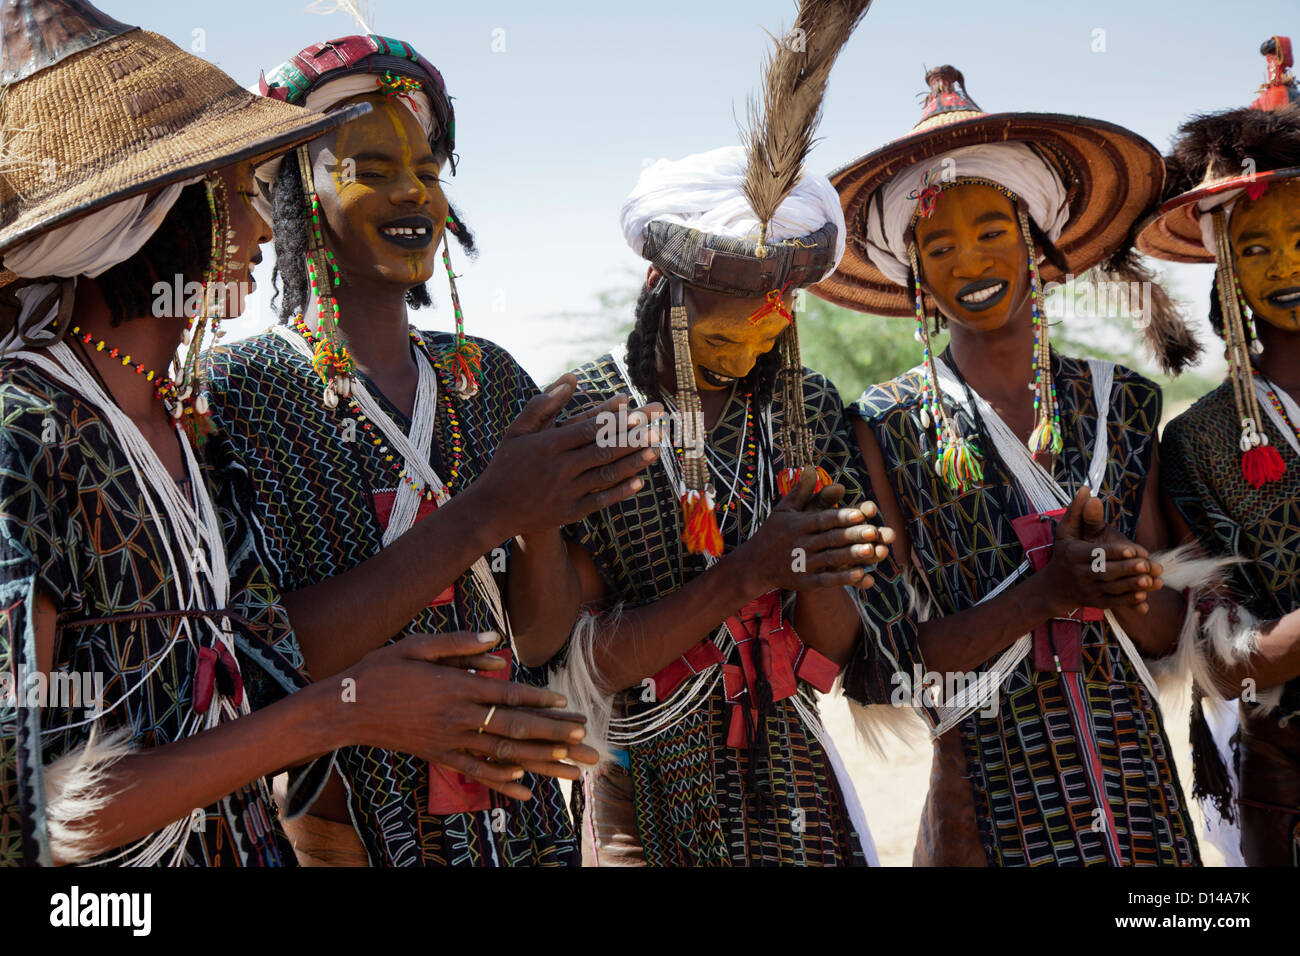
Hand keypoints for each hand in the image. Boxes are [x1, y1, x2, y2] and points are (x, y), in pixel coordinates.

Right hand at [340, 631, 599, 800]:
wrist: (345, 708)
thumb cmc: (381, 670)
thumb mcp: (417, 645)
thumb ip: (458, 643)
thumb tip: (496, 640)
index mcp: (456, 687)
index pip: (508, 695)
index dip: (539, 700)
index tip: (566, 703)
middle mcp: (458, 717)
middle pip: (514, 728)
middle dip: (553, 735)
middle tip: (583, 740)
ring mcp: (449, 740)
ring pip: (502, 753)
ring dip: (539, 760)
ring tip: (568, 767)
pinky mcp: (439, 755)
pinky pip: (475, 771)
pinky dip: (502, 780)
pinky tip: (525, 787)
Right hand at [470, 376, 662, 536]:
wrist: (492, 510)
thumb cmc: (506, 464)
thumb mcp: (518, 430)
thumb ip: (544, 403)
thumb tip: (572, 377)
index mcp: (547, 445)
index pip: (588, 430)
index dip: (615, 421)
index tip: (638, 412)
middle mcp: (558, 468)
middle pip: (602, 450)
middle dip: (632, 439)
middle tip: (657, 428)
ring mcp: (565, 492)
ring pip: (605, 475)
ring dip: (633, 463)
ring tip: (655, 451)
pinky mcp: (569, 512)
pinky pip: (600, 500)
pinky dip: (620, 491)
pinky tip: (639, 482)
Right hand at [737, 468, 887, 592]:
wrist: (754, 565)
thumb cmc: (772, 533)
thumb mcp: (783, 510)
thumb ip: (801, 491)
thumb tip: (811, 467)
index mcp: (798, 525)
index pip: (823, 519)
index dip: (841, 517)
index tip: (861, 514)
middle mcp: (800, 544)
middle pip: (830, 539)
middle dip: (852, 536)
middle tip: (874, 532)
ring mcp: (802, 564)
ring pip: (831, 559)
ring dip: (851, 556)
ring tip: (872, 552)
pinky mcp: (804, 582)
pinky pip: (826, 580)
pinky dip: (843, 578)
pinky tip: (862, 575)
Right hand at [1038, 488, 1163, 616]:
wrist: (1054, 588)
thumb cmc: (1064, 554)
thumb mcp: (1065, 532)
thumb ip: (1077, 511)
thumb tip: (1086, 489)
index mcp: (1073, 554)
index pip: (1095, 553)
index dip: (1114, 551)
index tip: (1132, 548)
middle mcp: (1079, 573)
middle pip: (1106, 572)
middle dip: (1127, 569)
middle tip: (1147, 564)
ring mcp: (1088, 590)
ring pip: (1113, 589)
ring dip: (1133, 585)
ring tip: (1152, 580)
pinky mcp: (1097, 602)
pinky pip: (1115, 602)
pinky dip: (1130, 602)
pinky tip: (1145, 597)